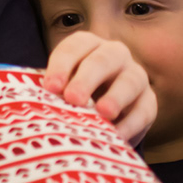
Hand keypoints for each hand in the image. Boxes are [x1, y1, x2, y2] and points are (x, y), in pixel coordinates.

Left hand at [42, 32, 156, 145]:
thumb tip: (34, 103)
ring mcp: (135, 76)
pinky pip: (144, 109)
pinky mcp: (148, 101)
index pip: (75, 47)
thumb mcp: (61, 90)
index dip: (62, 65)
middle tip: (73, 99)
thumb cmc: (74, 98)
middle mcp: (114, 55)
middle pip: (103, 60)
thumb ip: (52, 92)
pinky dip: (131, 123)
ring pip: (130, 80)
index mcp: (88, 46)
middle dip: (87, 79)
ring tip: (103, 113)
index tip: (50, 87)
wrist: (105, 117)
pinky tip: (117, 136)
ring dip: (116, 97)